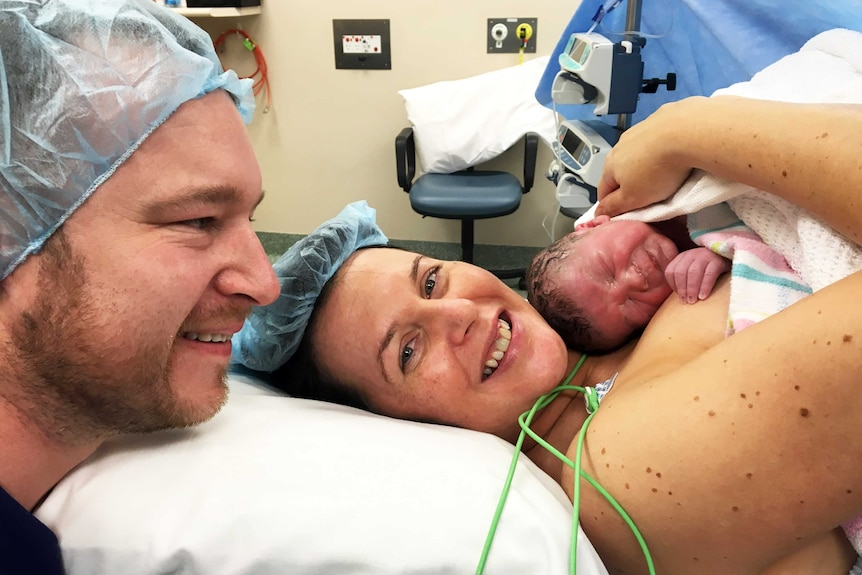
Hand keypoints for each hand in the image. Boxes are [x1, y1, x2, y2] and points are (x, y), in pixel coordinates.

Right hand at [595, 98, 705, 217]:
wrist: (686, 133)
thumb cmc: (658, 169)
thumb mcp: (633, 199)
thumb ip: (614, 207)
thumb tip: (599, 212)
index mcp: (610, 165)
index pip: (603, 191)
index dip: (611, 205)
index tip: (623, 213)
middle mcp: (620, 145)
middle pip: (621, 170)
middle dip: (630, 183)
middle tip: (648, 196)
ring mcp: (639, 130)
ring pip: (637, 153)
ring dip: (645, 164)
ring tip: (664, 174)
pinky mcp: (659, 119)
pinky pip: (656, 138)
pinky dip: (661, 147)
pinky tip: (675, 153)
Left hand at [664, 247, 729, 303]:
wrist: (728, 256)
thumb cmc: (707, 268)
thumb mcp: (692, 268)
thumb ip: (684, 278)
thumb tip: (679, 297)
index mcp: (682, 257)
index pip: (670, 271)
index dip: (673, 285)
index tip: (679, 296)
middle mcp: (691, 255)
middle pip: (680, 272)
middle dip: (682, 289)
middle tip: (686, 301)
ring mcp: (704, 256)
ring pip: (693, 273)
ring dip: (691, 289)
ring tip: (693, 300)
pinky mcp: (717, 260)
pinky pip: (709, 274)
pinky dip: (705, 287)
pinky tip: (703, 296)